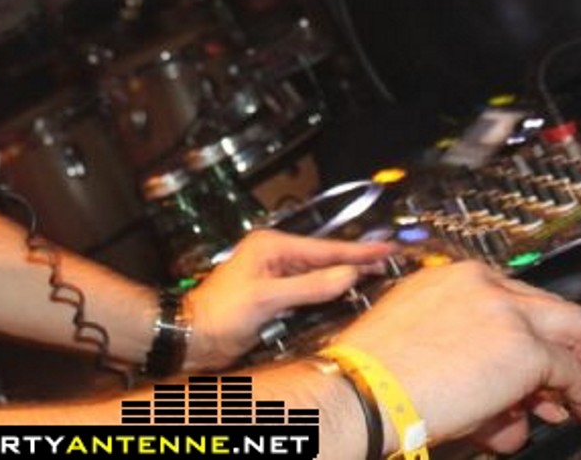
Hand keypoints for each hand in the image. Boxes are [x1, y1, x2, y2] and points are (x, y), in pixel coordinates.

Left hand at [183, 228, 394, 369]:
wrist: (193, 335)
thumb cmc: (222, 312)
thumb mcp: (268, 298)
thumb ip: (310, 287)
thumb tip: (348, 276)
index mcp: (272, 246)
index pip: (324, 249)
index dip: (357, 251)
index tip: (385, 248)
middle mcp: (275, 256)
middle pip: (324, 259)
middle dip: (354, 261)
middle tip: (387, 261)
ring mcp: (274, 275)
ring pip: (318, 274)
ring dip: (343, 277)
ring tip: (374, 274)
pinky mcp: (273, 295)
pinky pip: (308, 289)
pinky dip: (327, 291)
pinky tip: (344, 293)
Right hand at [333, 259, 580, 453]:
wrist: (364, 392)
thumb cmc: (374, 377)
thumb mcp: (422, 346)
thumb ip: (466, 355)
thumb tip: (503, 394)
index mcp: (450, 277)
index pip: (511, 295)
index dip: (531, 332)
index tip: (539, 359)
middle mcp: (482, 283)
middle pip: (548, 304)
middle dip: (566, 345)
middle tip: (574, 378)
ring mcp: (507, 311)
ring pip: (572, 327)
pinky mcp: (526, 347)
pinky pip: (571, 370)